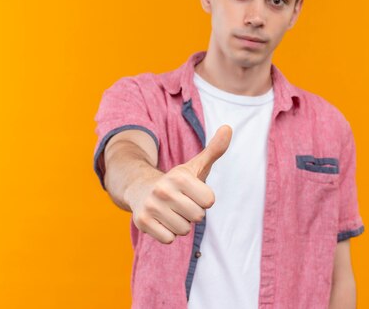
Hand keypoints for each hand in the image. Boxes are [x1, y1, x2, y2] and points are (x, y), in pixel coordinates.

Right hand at [127, 125, 231, 243]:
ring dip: (180, 224)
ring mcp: (151, 206)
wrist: (140, 188)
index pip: (209, 201)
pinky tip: (161, 220)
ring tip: (171, 211)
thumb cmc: (176, 181)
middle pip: (198, 217)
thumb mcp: (196, 165)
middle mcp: (163, 190)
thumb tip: (228, 127)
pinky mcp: (141, 222)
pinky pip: (169, 239)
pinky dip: (168, 233)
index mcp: (179, 176)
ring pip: (184, 230)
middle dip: (192, 213)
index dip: (204, 199)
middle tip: (181, 203)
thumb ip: (215, 149)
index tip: (193, 192)